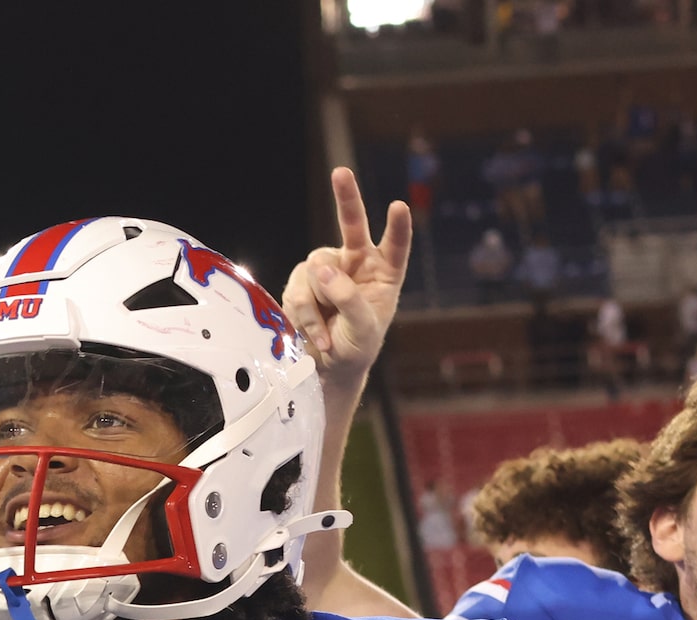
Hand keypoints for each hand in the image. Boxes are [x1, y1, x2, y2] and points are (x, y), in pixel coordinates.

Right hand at [284, 168, 412, 397]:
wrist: (328, 369)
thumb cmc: (357, 348)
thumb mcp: (364, 328)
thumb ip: (348, 298)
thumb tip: (321, 269)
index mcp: (384, 273)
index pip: (394, 245)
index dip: (396, 227)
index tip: (399, 207)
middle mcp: (356, 264)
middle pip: (351, 224)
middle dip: (346, 197)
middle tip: (341, 172)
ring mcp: (327, 271)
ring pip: (315, 268)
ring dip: (316, 304)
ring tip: (323, 333)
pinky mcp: (302, 283)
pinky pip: (297, 289)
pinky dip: (303, 315)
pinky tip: (313, 333)